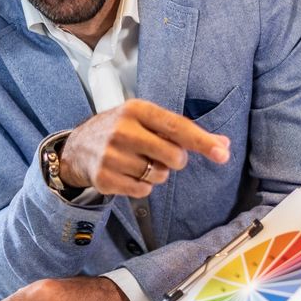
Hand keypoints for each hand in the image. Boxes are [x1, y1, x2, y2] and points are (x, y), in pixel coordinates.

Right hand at [58, 100, 229, 198]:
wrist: (77, 148)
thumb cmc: (121, 131)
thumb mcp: (146, 121)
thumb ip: (184, 131)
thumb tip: (223, 145)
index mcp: (136, 110)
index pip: (177, 127)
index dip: (202, 141)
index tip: (222, 153)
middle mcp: (122, 130)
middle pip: (172, 156)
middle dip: (176, 161)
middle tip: (162, 156)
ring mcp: (111, 156)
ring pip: (158, 177)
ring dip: (156, 174)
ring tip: (139, 163)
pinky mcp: (104, 178)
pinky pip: (143, 191)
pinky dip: (142, 186)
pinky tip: (129, 174)